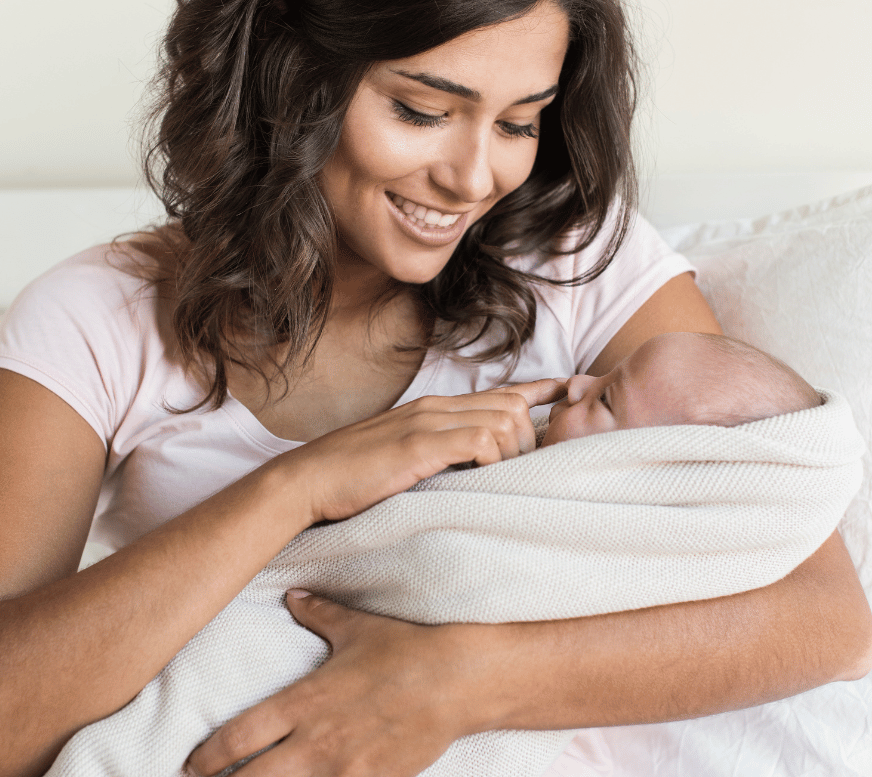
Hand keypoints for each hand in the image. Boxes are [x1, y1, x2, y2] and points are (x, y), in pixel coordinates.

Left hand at [185, 591, 475, 776]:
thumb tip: (292, 595)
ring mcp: (344, 771)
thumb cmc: (405, 650)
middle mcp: (316, 742)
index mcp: (304, 701)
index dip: (205, 758)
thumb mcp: (356, 628)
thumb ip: (317, 614)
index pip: (237, 738)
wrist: (458, 680)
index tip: (191, 765)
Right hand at [263, 379, 560, 524]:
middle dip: (534, 435)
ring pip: (504, 420)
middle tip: (529, 469)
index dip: (540, 393)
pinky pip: (481, 441)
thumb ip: (437, 452)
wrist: (306, 481)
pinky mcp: (418, 444)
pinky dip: (493, 460)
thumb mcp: (402, 457)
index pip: (500, 392)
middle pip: (512, 404)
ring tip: (502, 481)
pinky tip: (481, 479)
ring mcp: (427, 422)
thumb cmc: (351, 477)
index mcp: (433, 408)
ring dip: (514, 453)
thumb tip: (470, 466)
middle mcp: (436, 407)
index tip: (567, 395)